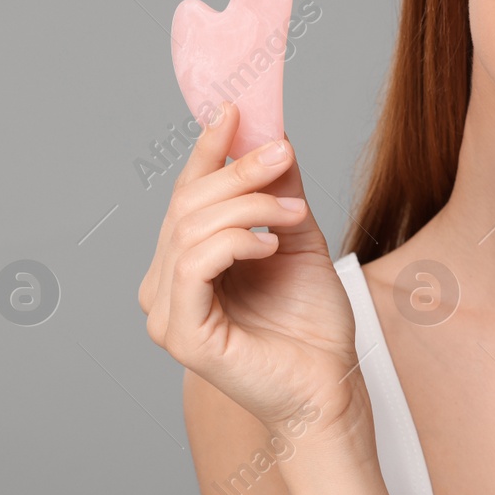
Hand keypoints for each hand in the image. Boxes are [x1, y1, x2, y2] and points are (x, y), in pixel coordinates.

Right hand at [138, 100, 371, 447]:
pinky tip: (267, 246)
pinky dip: (232, 242)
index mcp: (184, 262)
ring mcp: (167, 313)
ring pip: (189, 228)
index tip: (234, 109)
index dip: (206, 150)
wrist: (329, 385)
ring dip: (246, 206)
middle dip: (237, 171)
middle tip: (282, 154)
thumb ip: (277, 192)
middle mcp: (164, 285)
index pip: (186, 194)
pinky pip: (194, 265)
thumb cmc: (311, 323)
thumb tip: (272, 137)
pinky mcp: (183, 335)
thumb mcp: (297, 238)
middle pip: (186, 205)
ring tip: (292, 215)